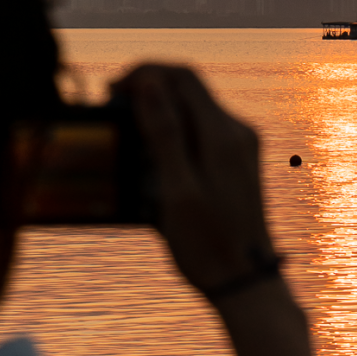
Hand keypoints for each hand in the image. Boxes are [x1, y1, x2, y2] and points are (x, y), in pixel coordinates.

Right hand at [116, 64, 273, 296]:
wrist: (245, 282)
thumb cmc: (208, 244)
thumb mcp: (176, 189)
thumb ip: (164, 134)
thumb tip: (148, 84)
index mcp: (223, 135)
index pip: (182, 77)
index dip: (145, 73)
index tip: (112, 89)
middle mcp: (237, 133)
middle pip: (189, 89)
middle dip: (149, 90)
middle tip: (112, 107)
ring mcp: (240, 147)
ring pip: (194, 109)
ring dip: (159, 112)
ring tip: (126, 132)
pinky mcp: (236, 163)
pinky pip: (201, 131)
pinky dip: (173, 132)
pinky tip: (152, 155)